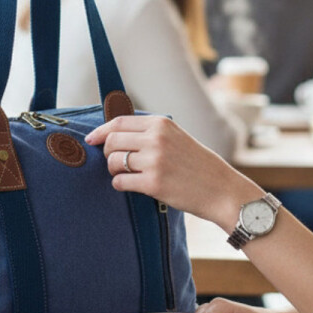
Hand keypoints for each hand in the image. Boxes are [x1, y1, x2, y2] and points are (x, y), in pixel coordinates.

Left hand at [85, 114, 258, 227]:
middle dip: (108, 153)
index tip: (91, 140)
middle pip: (112, 141)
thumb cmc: (197, 165)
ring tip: (126, 175)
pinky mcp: (153, 184)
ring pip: (113, 162)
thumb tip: (113, 134)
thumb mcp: (176, 137)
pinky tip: (130, 186)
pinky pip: (120, 182)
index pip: (118, 122)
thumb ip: (149, 133)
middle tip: (115, 163)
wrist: (221, 189)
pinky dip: (120, 184)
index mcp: (160, 124)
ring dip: (114, 170)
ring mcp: (154, 161)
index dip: (100, 131)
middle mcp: (156, 139)